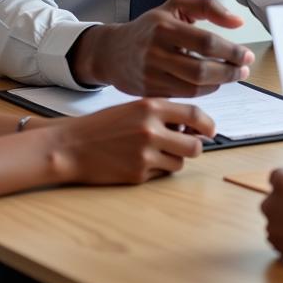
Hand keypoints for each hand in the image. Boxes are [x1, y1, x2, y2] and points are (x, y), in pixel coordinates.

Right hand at [49, 98, 215, 184]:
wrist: (71, 146)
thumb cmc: (103, 125)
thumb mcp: (134, 108)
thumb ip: (163, 114)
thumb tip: (193, 129)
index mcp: (150, 107)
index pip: (194, 114)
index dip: (208, 124)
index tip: (210, 130)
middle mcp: (150, 129)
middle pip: (194, 146)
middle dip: (193, 148)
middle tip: (185, 146)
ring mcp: (144, 154)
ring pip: (179, 163)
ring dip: (173, 160)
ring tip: (154, 153)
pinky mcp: (138, 175)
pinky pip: (161, 175)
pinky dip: (156, 171)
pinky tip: (138, 162)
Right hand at [69, 0, 254, 95]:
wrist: (113, 51)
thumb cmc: (149, 27)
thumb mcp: (175, 6)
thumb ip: (208, 6)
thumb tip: (237, 22)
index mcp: (163, 26)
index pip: (206, 42)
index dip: (231, 51)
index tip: (246, 55)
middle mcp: (154, 51)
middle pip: (201, 69)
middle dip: (229, 71)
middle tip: (243, 69)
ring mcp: (150, 74)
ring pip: (194, 87)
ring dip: (219, 83)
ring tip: (230, 75)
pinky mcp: (149, 93)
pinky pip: (184, 97)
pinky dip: (203, 92)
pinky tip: (211, 83)